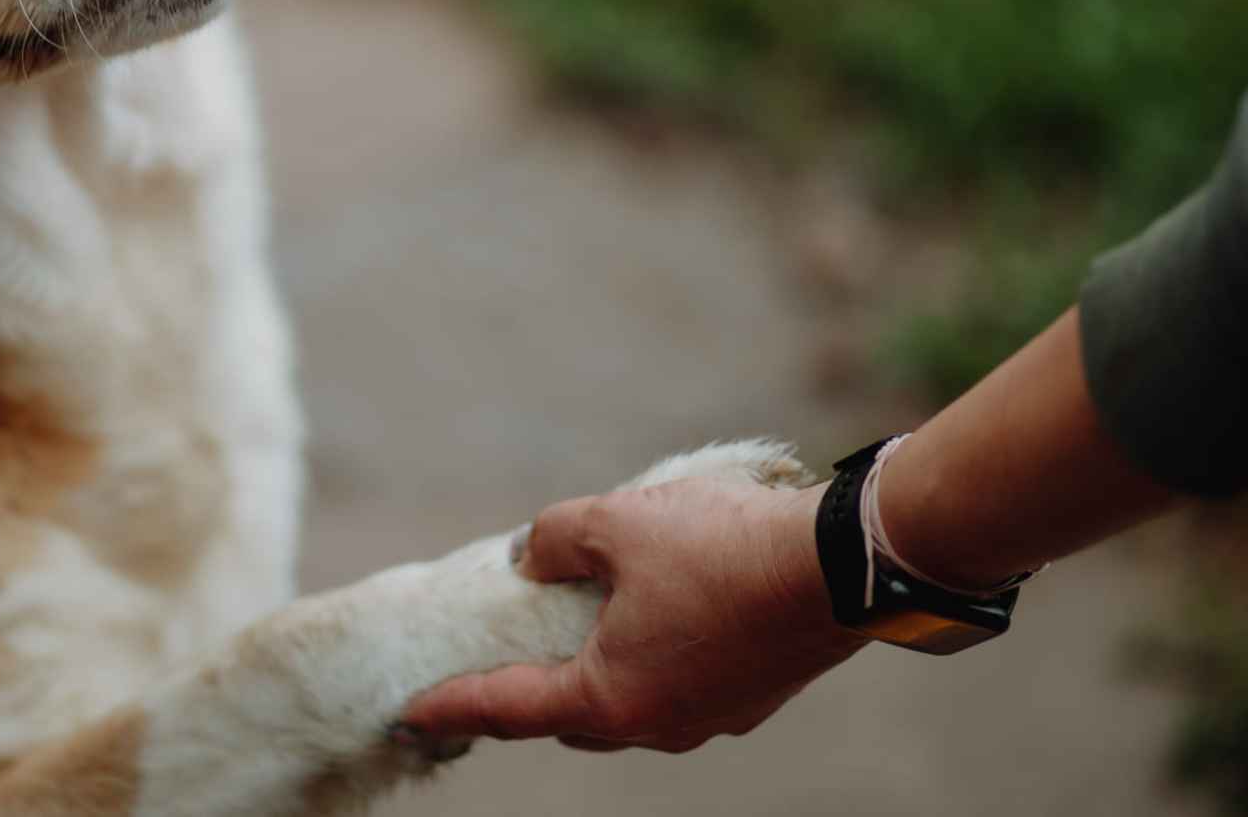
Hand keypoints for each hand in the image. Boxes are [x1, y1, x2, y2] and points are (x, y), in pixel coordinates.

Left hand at [402, 477, 866, 751]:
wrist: (838, 567)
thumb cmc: (718, 548)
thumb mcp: (613, 522)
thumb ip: (554, 541)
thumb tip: (531, 558)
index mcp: (608, 697)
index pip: (507, 709)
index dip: (452, 705)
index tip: (410, 711)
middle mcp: (656, 724)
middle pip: (569, 715)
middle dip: (528, 693)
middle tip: (491, 663)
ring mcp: (708, 718)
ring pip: (628, 703)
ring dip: (595, 671)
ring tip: (572, 627)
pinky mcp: (748, 697)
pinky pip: (676, 685)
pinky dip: (647, 658)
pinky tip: (650, 614)